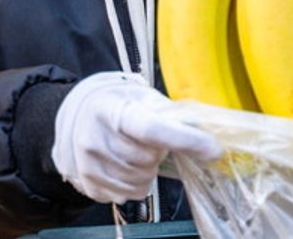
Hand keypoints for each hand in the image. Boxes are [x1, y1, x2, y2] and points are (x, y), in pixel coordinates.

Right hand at [51, 72, 221, 203]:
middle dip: (158, 152)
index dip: (184, 140)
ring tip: (137, 152)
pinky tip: (127, 166)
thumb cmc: (118, 105)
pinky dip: (136, 184)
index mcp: (112, 109)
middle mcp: (95, 137)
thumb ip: (170, 113)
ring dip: (148, 170)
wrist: (80, 115)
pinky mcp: (87, 183)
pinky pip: (128, 195)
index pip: (151, 129)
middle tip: (151, 141)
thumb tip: (207, 132)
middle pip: (148, 159)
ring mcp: (88, 163)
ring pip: (141, 181)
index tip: (212, 148)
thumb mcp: (141, 97)